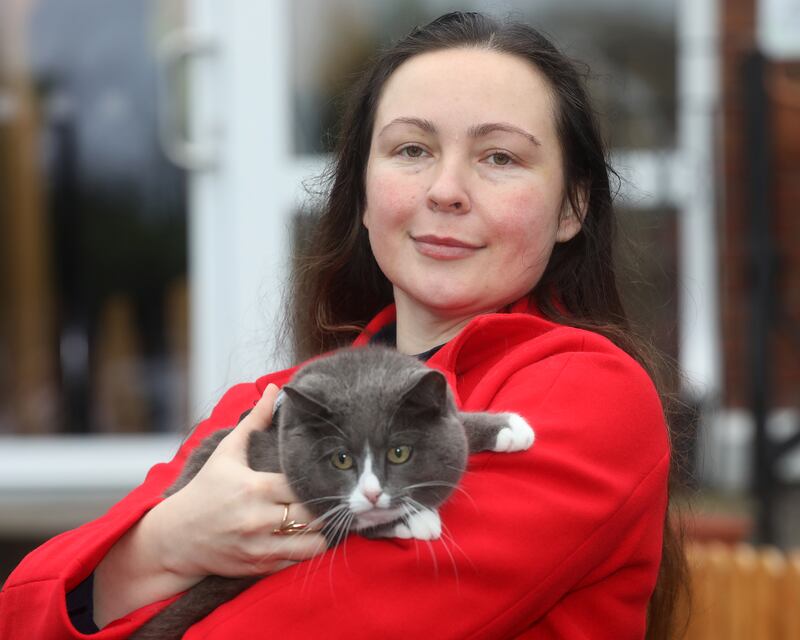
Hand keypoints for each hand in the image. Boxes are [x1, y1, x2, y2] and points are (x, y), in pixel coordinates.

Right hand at [145, 383, 327, 579]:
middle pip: (314, 514)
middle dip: (323, 506)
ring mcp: (260, 546)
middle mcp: (259, 519)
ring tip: (321, 518)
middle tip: (328, 496)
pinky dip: (307, 549)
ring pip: (313, 543)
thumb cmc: (204, 489)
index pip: (303, 485)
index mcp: (254, 488)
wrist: (176, 537)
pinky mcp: (260, 567)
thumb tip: (274, 389)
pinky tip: (306, 535)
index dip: (316, 481)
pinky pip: (298, 561)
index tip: (321, 475)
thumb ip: (254, 420)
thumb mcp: (227, 452)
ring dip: (321, 531)